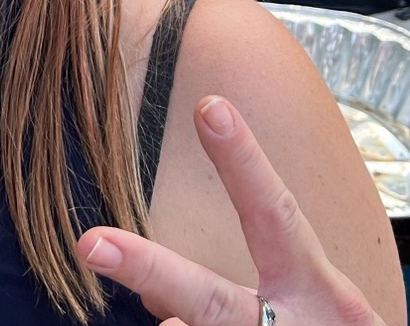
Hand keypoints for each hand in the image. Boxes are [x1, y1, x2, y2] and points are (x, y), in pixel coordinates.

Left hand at [76, 96, 383, 325]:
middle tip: (91, 243)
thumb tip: (153, 294)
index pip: (277, 214)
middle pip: (213, 300)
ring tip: (163, 312)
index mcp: (318, 290)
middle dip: (151, 271)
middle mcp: (296, 325)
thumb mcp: (313, 306)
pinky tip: (173, 324)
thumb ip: (240, 295)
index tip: (210, 106)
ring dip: (172, 325)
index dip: (244, 162)